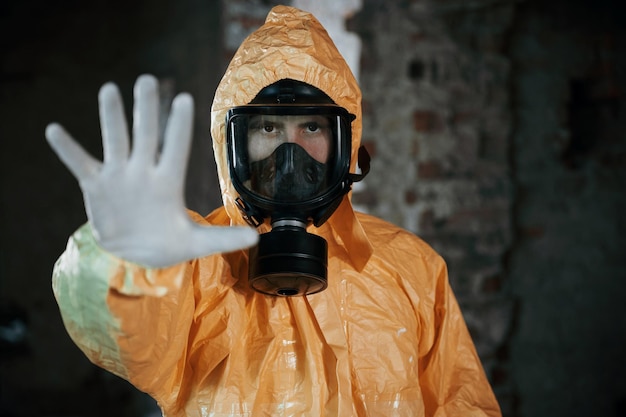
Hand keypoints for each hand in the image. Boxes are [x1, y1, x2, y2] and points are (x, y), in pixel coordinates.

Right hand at [46, 74, 257, 267]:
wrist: (135, 253)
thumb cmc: (167, 243)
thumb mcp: (195, 244)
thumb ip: (222, 239)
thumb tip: (256, 239)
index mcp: (169, 181)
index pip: (176, 148)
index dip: (179, 126)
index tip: (184, 99)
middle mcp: (144, 171)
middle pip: (146, 135)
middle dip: (146, 110)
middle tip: (147, 81)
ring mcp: (119, 175)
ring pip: (115, 140)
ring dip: (111, 117)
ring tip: (109, 90)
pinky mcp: (96, 185)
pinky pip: (80, 163)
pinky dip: (67, 149)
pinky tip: (54, 130)